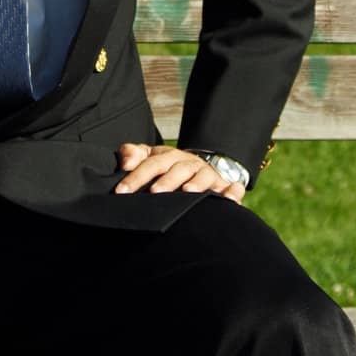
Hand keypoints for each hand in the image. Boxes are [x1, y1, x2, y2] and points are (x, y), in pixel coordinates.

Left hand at [113, 143, 245, 203]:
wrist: (197, 168)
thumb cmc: (167, 167)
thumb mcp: (149, 158)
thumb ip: (133, 155)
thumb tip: (125, 161)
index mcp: (170, 156)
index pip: (152, 163)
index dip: (137, 176)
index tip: (122, 191)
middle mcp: (190, 163)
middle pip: (178, 169)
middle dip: (167, 180)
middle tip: (155, 192)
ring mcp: (208, 175)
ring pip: (204, 176)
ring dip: (197, 183)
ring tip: (188, 192)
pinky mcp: (224, 187)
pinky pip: (233, 188)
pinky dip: (233, 192)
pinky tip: (229, 200)